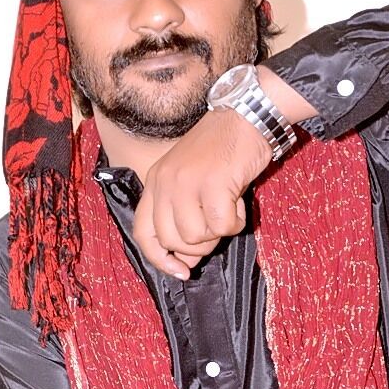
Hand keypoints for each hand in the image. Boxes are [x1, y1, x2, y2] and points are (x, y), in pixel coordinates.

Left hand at [132, 108, 272, 278]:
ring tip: (229, 208)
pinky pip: (221, 226)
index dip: (159, 259)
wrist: (245, 117)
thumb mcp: (193, 183)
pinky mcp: (212, 183)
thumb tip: (187, 263)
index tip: (181, 271)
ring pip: (194, 237)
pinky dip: (236, 222)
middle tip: (216, 226)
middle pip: (171, 241)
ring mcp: (186, 182)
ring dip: (218, 232)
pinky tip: (239, 202)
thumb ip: (185, 220)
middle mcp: (164, 182)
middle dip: (197, 246)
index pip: (143, 233)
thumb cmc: (222, 153)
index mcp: (155, 182)